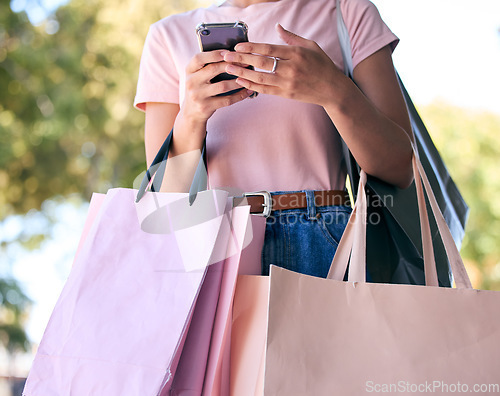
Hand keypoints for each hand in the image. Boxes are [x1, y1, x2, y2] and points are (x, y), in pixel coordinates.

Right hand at [181, 50, 253, 126]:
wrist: (191, 114)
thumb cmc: (199, 90)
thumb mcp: (197, 77)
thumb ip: (208, 66)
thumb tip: (231, 56)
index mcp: (189, 71)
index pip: (198, 58)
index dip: (214, 54)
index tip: (228, 52)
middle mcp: (191, 82)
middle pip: (213, 69)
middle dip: (231, 65)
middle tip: (245, 63)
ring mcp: (198, 96)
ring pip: (223, 86)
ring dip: (238, 81)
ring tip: (248, 77)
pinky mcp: (206, 107)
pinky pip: (226, 100)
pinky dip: (239, 95)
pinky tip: (248, 91)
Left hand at [223, 24, 346, 106]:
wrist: (332, 89)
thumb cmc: (322, 65)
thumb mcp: (310, 46)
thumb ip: (292, 37)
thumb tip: (277, 27)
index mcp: (296, 54)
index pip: (269, 49)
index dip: (251, 47)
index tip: (238, 45)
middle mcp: (291, 69)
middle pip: (262, 63)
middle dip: (242, 59)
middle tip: (227, 56)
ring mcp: (288, 83)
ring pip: (261, 78)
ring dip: (243, 73)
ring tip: (229, 68)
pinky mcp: (286, 94)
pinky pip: (265, 90)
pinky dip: (252, 86)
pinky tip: (241, 81)